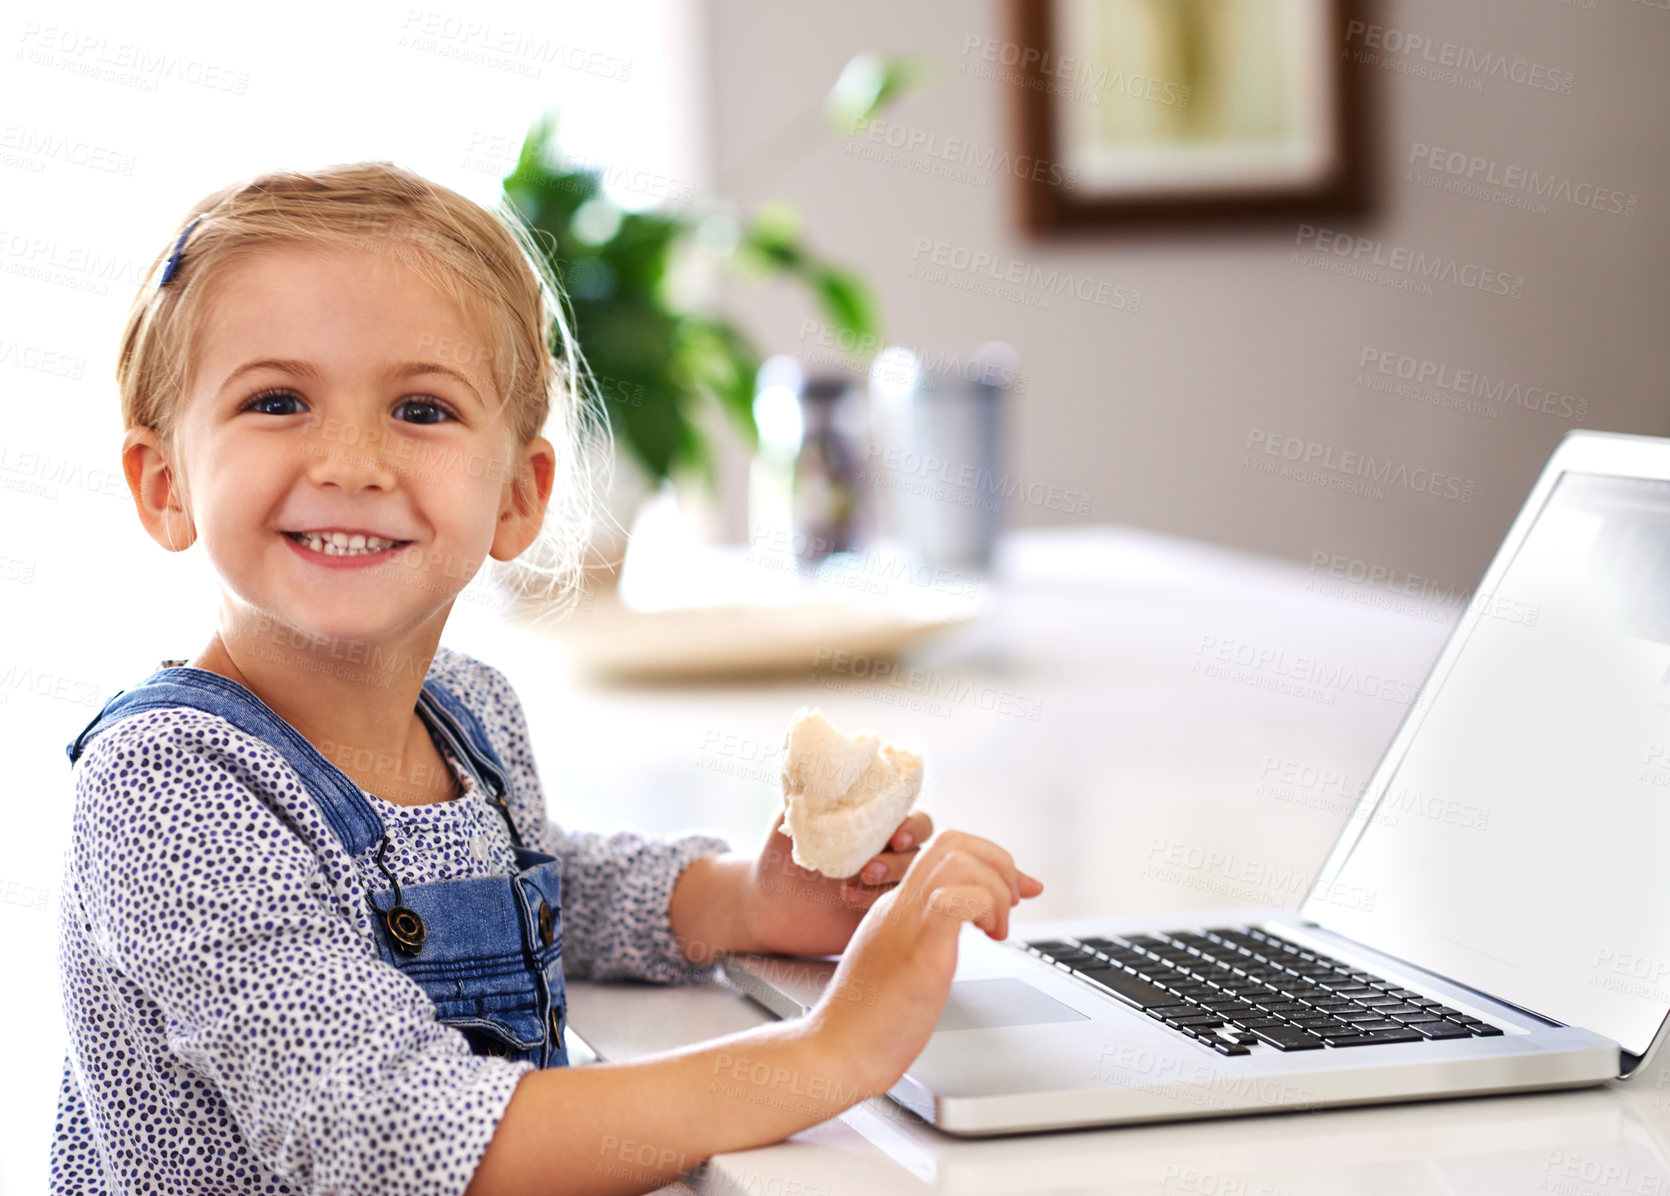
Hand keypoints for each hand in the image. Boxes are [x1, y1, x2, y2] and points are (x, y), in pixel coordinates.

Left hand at [741, 808, 934, 956]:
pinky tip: (853, 904)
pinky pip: (899, 911)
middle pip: (920, 854)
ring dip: (887, 886)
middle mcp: (888, 853)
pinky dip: (883, 907)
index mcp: (875, 824)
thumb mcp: (794, 822)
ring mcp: (886, 886)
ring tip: (848, 893)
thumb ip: (815, 798)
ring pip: (912, 884)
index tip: (896, 838)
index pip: (915, 819)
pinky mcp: (880, 915)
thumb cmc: (780, 857)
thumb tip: (828, 773)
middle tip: (869, 871)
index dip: (914, 827)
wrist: (766, 906)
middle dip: (899, 862)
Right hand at [808, 829, 1043, 1094]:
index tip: (1018, 890)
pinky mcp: (919, 954)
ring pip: (958, 861)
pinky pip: (954, 901)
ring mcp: (907, 926)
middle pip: (953, 842)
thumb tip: (968, 931)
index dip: (989, 861)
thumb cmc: (869, 1021)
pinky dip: (984, 907)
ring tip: (998, 928)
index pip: (944, 852)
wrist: (835, 1053)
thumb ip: (932, 939)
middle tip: (1013, 903)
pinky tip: (987, 936)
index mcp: (897, 908)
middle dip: (998, 862)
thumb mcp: (906, 965)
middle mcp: (900, 907)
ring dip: (995, 888)